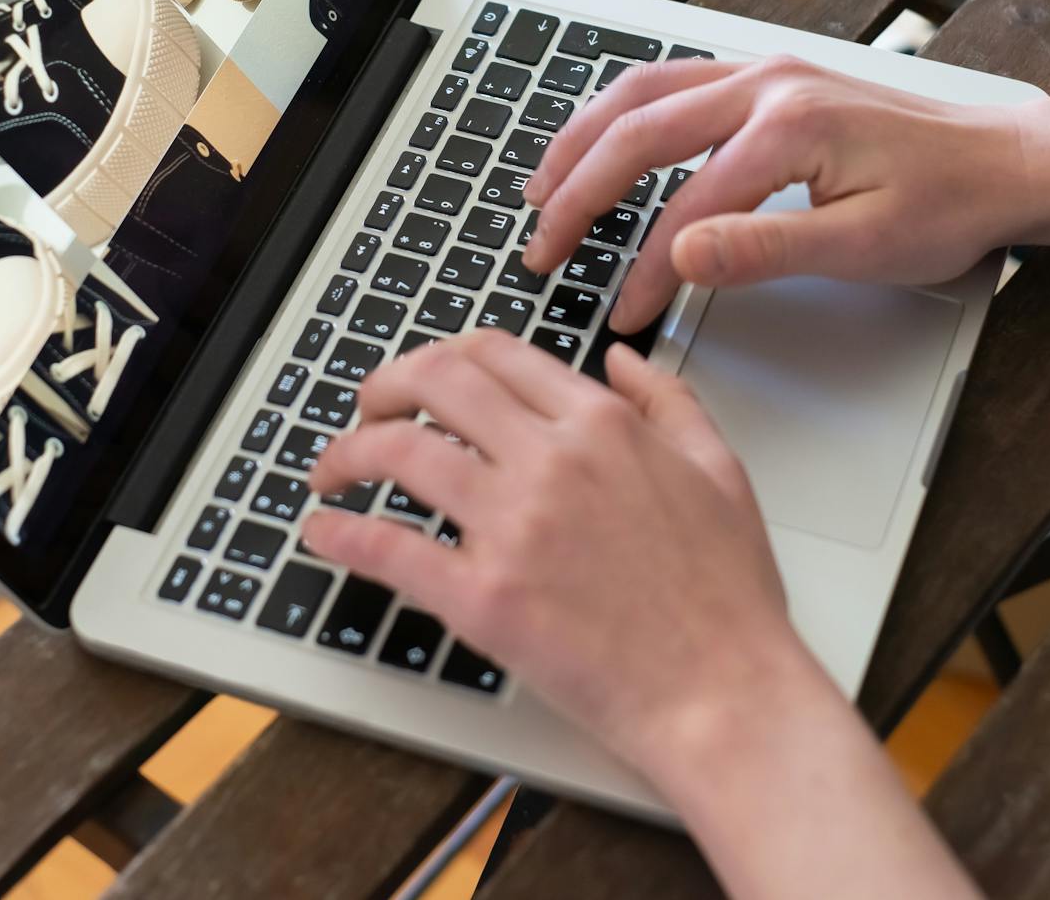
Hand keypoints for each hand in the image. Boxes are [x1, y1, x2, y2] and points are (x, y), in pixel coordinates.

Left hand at [303, 331, 982, 898]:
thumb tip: (624, 359)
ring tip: (333, 470)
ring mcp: (513, 527)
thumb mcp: (719, 470)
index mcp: (603, 425)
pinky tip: (323, 532)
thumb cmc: (726, 600)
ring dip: (348, 453)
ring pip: (399, 454)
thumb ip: (668, 401)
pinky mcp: (483, 598)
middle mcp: (551, 461)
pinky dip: (342, 535)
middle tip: (365, 410)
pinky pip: (389, 550)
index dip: (445, 356)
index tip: (425, 379)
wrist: (725, 694)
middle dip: (384, 387)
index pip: (497, 355)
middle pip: (436, 383)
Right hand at [520, 56, 1034, 331]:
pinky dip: (620, 114)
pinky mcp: (767, 79)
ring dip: (583, 139)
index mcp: (790, 126)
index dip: (647, 268)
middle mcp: (767, 83)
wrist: (1002, 161)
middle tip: (542, 248)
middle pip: (639, 130)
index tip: (624, 312)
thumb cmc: (947, 205)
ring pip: (642, 90)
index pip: (688, 207)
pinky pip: (669, 82)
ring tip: (542, 190)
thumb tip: (685, 255)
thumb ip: (767, 249)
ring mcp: (765, 72)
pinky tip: (600, 143)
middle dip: (580, 193)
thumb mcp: (865, 246)